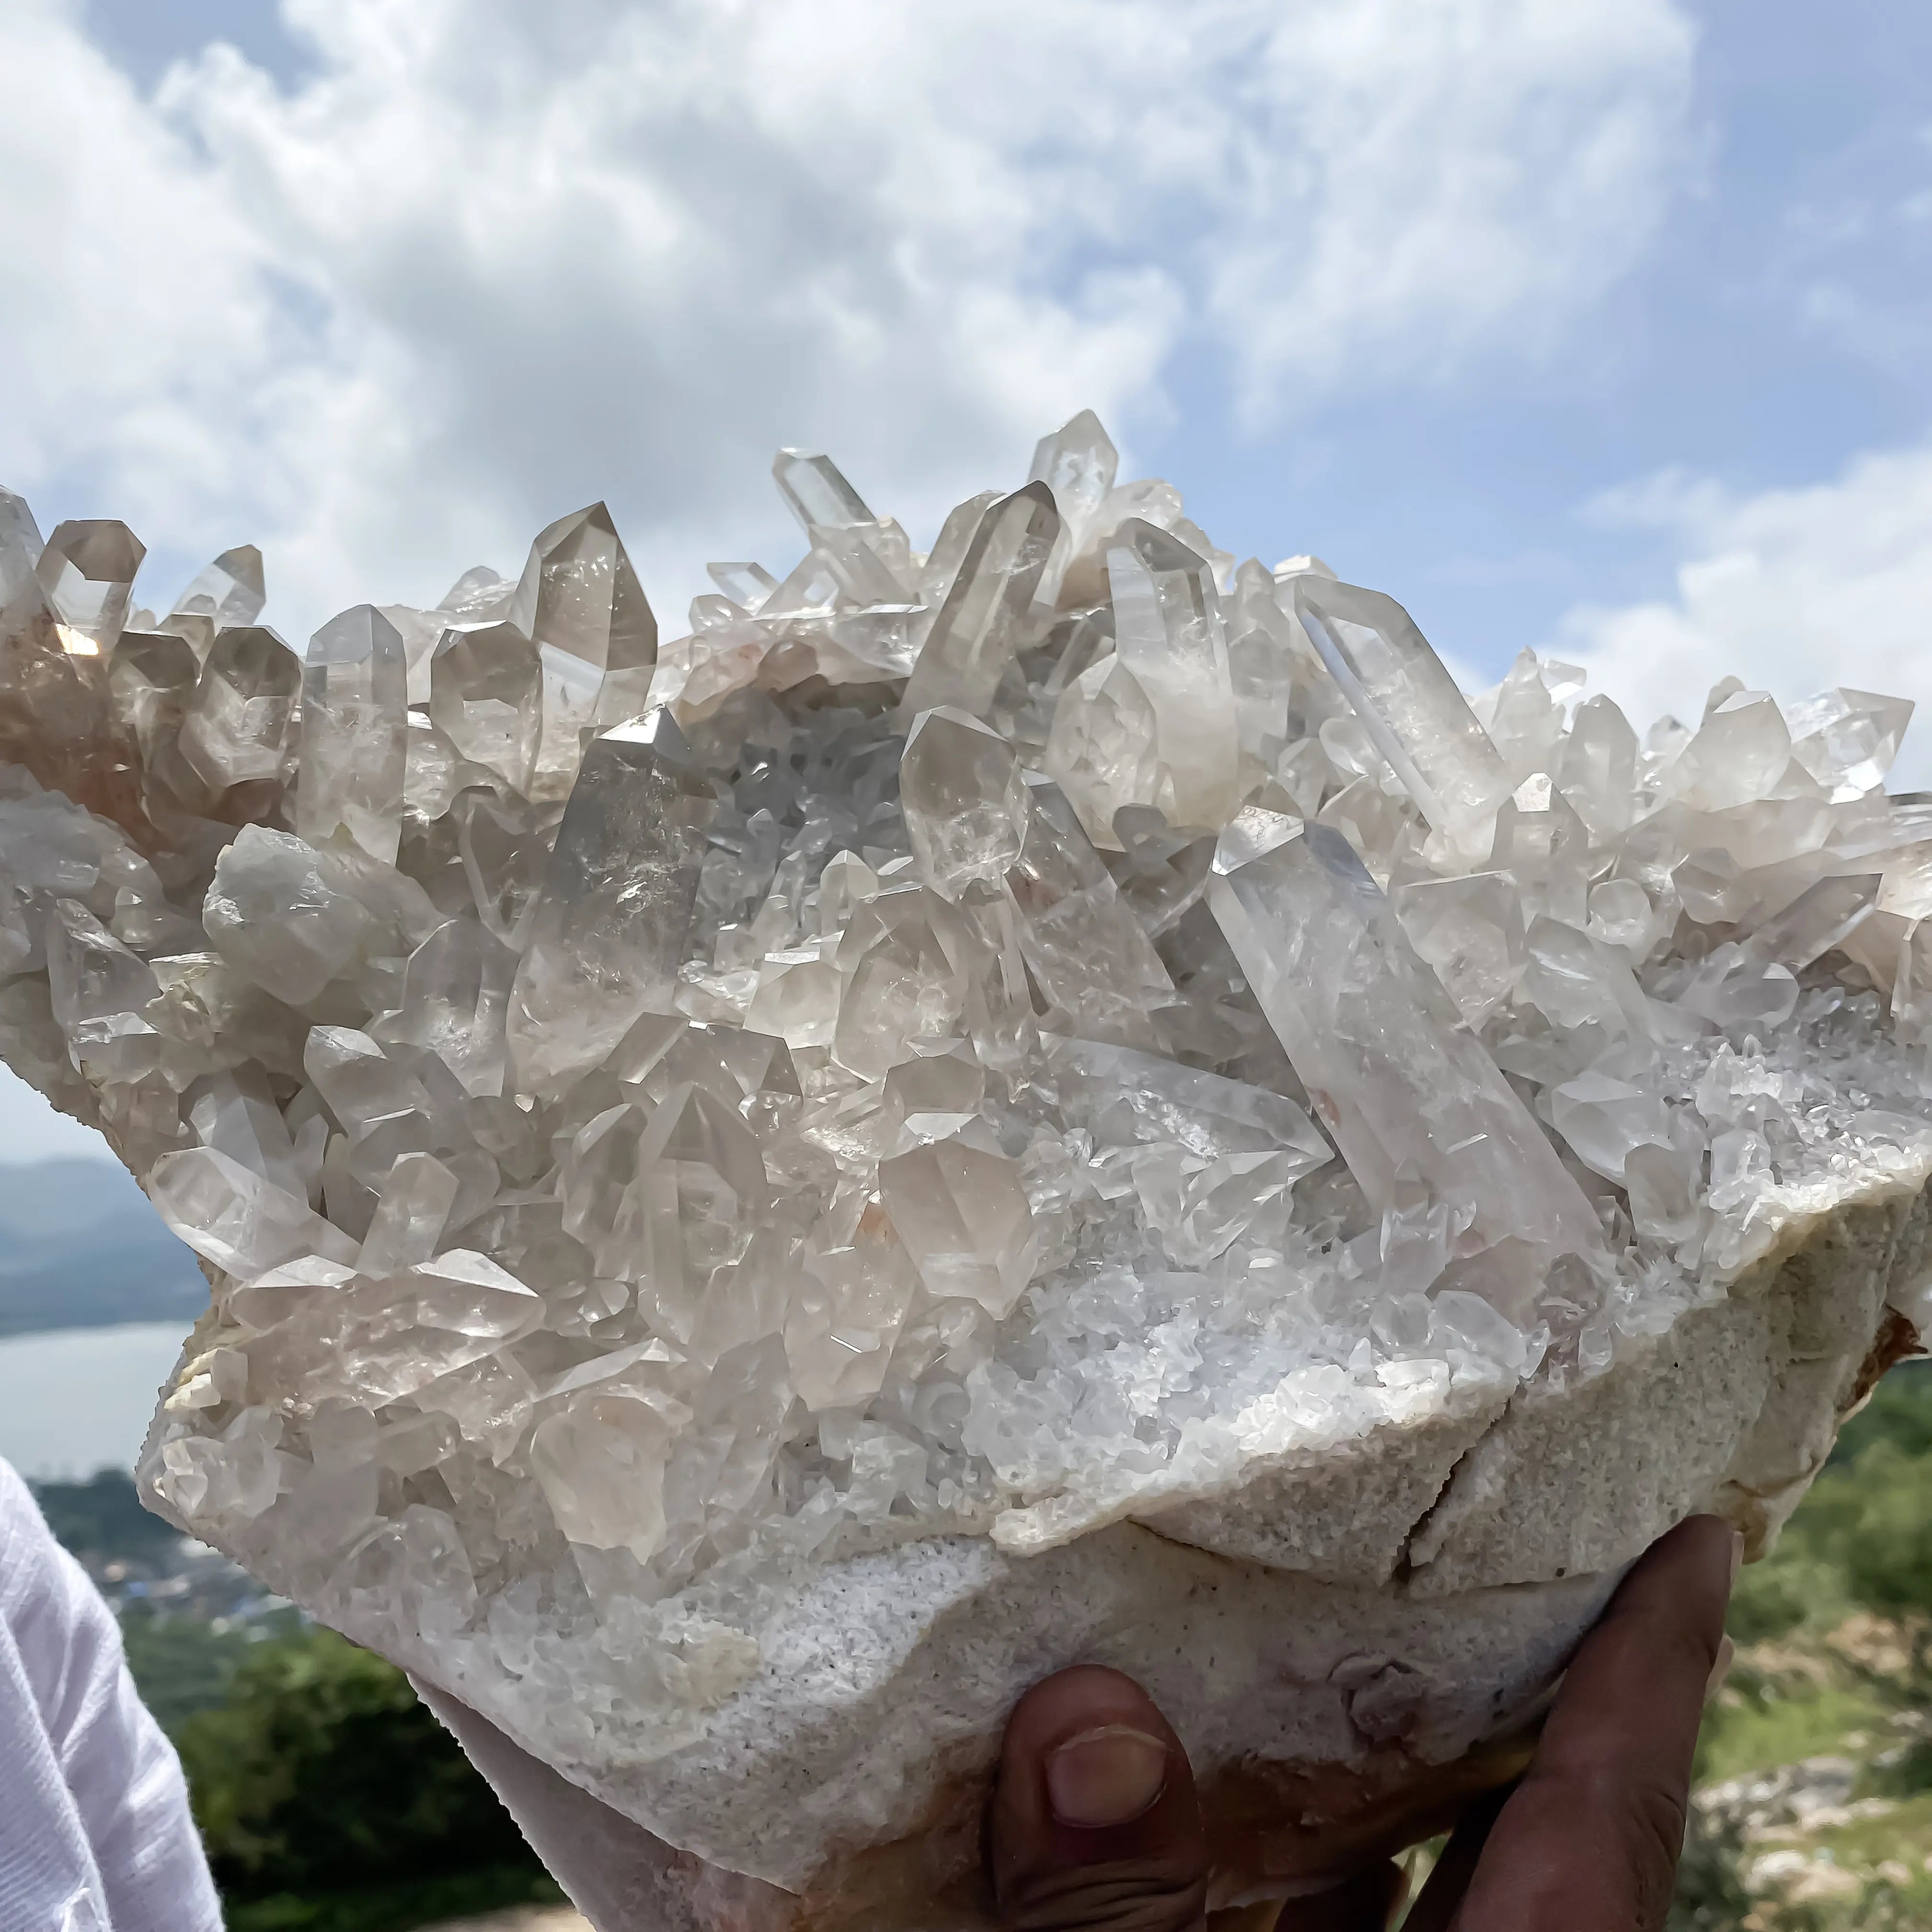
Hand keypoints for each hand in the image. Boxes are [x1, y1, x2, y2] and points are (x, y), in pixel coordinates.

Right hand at [988, 1513, 1738, 1931]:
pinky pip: (1312, 1924)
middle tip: (1482, 1527)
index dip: (1654, 1681)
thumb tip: (1080, 1721)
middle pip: (1524, 1841)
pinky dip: (1278, 1856)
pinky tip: (1196, 1775)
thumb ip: (1116, 1915)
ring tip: (1313, 1608)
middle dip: (1503, 1690)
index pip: (1607, 1829)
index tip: (1694, 1541)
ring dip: (1358, 1772)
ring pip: (1405, 1888)